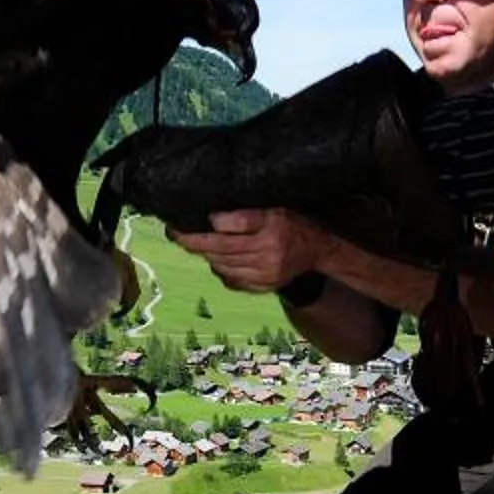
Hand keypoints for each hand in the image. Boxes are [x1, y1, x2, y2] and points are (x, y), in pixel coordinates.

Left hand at [171, 209, 330, 293]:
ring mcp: (266, 273)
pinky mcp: (263, 286)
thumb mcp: (272, 207)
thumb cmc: (290, 222)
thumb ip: (244, 213)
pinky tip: (216, 259)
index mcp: (271, 226)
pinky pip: (231, 279)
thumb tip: (211, 220)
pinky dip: (219, 268)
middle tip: (176, 234)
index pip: (230, 226)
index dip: (205, 227)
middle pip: (221, 248)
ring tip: (192, 244)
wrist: (317, 250)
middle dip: (194, 242)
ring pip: (223, 265)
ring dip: (205, 255)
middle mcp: (269, 251)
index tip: (182, 223)